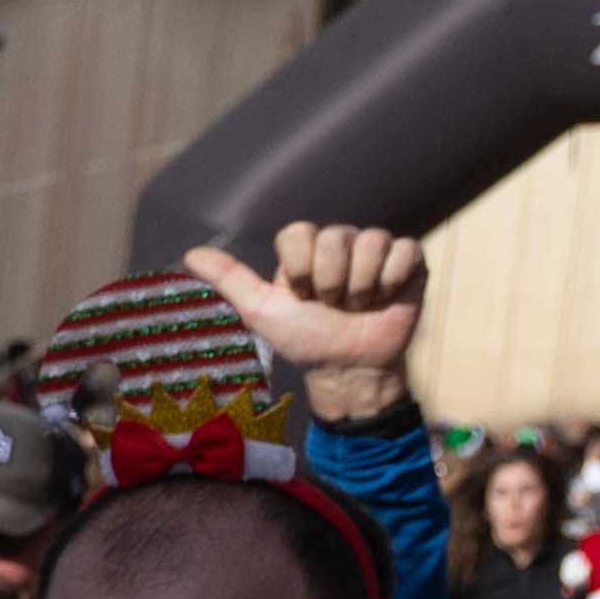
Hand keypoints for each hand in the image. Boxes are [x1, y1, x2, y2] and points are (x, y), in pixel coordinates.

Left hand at [186, 221, 422, 424]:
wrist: (348, 367)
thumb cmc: (305, 339)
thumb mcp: (261, 311)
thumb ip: (230, 280)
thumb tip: (190, 254)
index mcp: (306, 249)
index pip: (298, 231)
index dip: (299, 268)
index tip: (301, 296)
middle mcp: (341, 243)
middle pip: (335, 237)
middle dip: (330, 283)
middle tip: (331, 306)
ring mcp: (376, 250)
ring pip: (371, 242)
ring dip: (360, 287)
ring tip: (357, 307)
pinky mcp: (409, 261)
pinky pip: (404, 250)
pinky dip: (391, 281)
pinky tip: (384, 299)